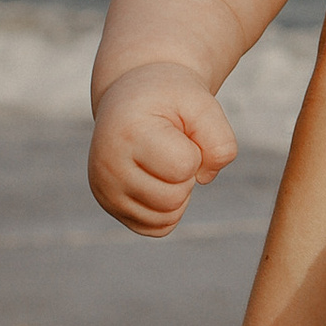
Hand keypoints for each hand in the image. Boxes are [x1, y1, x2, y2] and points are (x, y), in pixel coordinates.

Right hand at [88, 61, 238, 234]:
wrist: (132, 98)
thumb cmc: (169, 100)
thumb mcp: (203, 104)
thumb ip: (221, 140)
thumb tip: (205, 178)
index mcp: (128, 134)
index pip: (183, 167)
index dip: (194, 151)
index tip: (178, 133)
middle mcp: (107, 166)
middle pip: (174, 198)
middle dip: (187, 174)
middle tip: (172, 148)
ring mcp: (105, 190)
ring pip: (167, 217)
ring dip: (179, 192)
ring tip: (163, 162)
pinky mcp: (111, 207)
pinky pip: (157, 228)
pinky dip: (169, 209)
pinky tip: (157, 180)